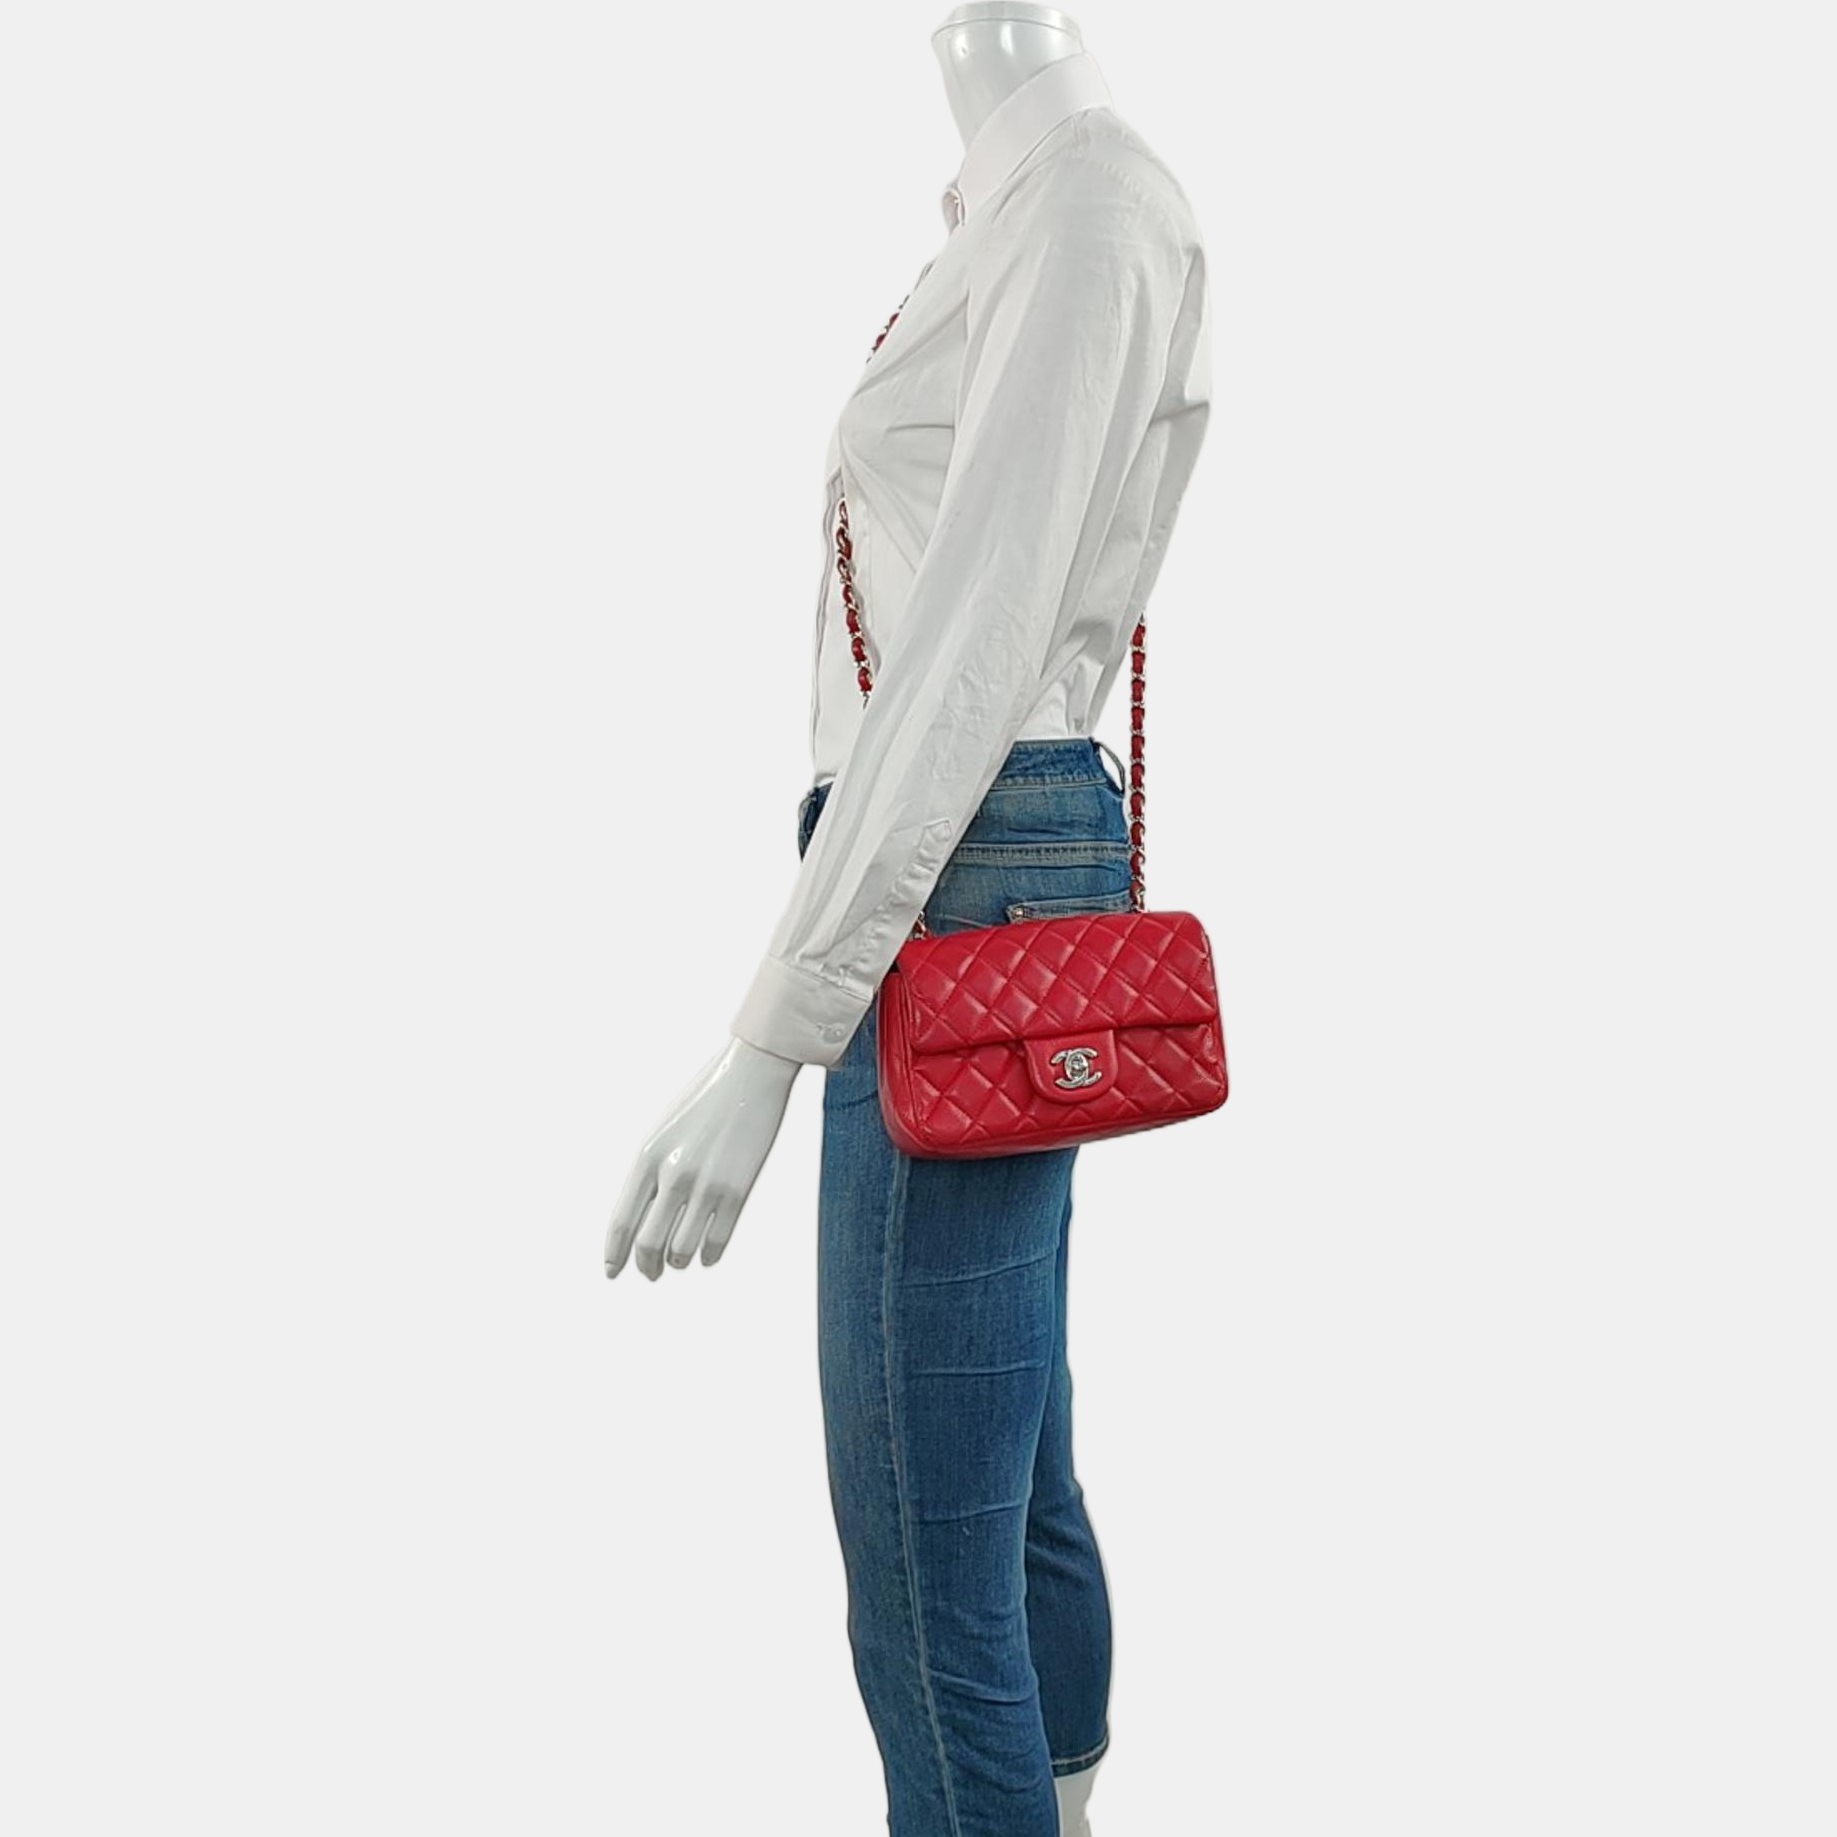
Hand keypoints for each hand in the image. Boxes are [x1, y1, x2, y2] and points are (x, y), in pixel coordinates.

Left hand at [604, 1036, 802, 1279]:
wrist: (752, 1073)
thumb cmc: (706, 1100)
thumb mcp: (665, 1131)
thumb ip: (653, 1173)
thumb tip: (646, 1218)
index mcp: (648, 1156)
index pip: (622, 1220)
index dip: (615, 1253)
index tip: (612, 1272)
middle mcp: (673, 1173)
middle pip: (649, 1243)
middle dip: (646, 1267)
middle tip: (650, 1274)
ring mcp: (707, 1184)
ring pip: (682, 1250)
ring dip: (678, 1262)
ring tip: (680, 1259)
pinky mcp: (738, 1190)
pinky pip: (717, 1242)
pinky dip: (708, 1256)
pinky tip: (706, 1255)